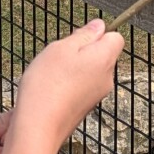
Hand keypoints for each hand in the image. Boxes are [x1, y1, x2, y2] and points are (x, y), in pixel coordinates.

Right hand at [12, 20, 124, 149]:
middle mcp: (107, 78)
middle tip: (59, 57)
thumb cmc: (47, 85)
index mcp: (105, 59)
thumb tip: (100, 25)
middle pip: (101, 54)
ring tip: (52, 75)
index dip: (97, 34)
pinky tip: (52, 88)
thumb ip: (84, 35)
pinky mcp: (85, 107)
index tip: (77, 38)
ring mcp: (97, 94)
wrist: (38, 127)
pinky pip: (81, 85)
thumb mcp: (61, 48)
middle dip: (82, 51)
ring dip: (73, 67)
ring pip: (89, 70)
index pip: (115, 37)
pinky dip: (68, 83)